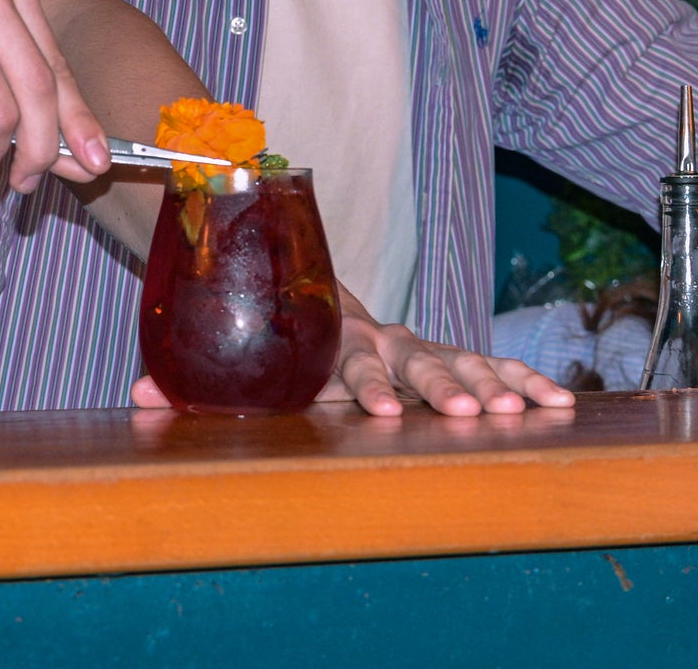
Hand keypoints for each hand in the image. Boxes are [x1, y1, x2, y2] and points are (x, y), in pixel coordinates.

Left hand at [129, 288, 577, 415]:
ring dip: (494, 384)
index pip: (347, 363)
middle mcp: (376, 335)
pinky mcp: (438, 353)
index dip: (366, 386)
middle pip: (414, 360)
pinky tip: (559, 401)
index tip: (385, 413)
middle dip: (443, 388)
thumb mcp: (230, 358)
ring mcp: (411, 342)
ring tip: (531, 410)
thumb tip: (138, 396)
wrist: (295, 284)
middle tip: (473, 413)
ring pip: (458, 359)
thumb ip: (187, 381)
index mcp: (326, 335)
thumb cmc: (264, 338)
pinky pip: (486, 364)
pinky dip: (521, 379)